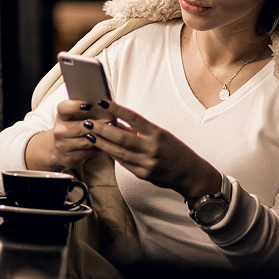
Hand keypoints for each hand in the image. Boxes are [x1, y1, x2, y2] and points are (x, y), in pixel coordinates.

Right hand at [47, 99, 110, 169]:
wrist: (60, 148)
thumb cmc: (73, 127)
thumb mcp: (75, 117)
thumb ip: (87, 111)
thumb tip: (106, 106)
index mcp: (61, 116)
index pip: (64, 108)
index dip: (75, 106)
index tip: (88, 105)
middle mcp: (59, 131)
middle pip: (79, 127)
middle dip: (96, 124)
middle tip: (109, 121)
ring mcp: (63, 146)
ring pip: (86, 141)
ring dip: (100, 137)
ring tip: (111, 132)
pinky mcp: (70, 158)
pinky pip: (88, 152)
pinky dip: (99, 148)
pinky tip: (107, 144)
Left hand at [82, 100, 221, 202]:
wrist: (189, 174)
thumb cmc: (175, 150)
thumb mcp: (161, 135)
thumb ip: (141, 130)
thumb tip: (119, 121)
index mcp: (157, 134)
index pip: (133, 118)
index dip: (116, 110)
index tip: (103, 103)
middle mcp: (151, 148)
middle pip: (121, 137)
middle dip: (102, 129)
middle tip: (88, 122)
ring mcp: (146, 163)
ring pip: (118, 152)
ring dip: (102, 143)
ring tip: (90, 135)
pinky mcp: (143, 175)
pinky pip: (124, 163)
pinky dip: (112, 154)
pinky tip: (103, 148)